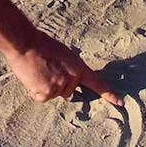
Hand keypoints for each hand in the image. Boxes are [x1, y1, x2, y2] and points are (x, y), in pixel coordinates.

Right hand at [4, 32, 122, 105]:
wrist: (25, 43)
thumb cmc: (41, 45)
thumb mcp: (63, 54)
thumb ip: (70, 68)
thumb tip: (69, 81)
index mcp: (79, 67)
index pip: (97, 83)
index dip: (108, 94)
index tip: (120, 103)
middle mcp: (72, 78)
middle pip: (69, 92)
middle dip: (58, 84)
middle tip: (47, 69)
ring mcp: (59, 86)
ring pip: (54, 95)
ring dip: (45, 87)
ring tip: (38, 71)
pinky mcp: (46, 93)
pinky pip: (42, 98)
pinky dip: (35, 91)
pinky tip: (32, 78)